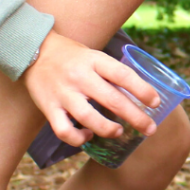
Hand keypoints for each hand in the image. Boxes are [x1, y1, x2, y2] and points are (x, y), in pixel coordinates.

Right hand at [22, 30, 160, 145]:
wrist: (32, 51)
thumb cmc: (72, 57)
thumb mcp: (94, 56)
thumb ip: (112, 73)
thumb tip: (142, 94)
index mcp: (94, 61)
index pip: (123, 75)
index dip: (142, 90)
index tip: (156, 103)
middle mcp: (79, 77)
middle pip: (112, 100)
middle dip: (135, 117)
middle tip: (150, 129)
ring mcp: (63, 93)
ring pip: (88, 118)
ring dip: (108, 129)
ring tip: (118, 132)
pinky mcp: (49, 108)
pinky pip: (64, 130)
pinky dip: (79, 138)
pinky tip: (88, 135)